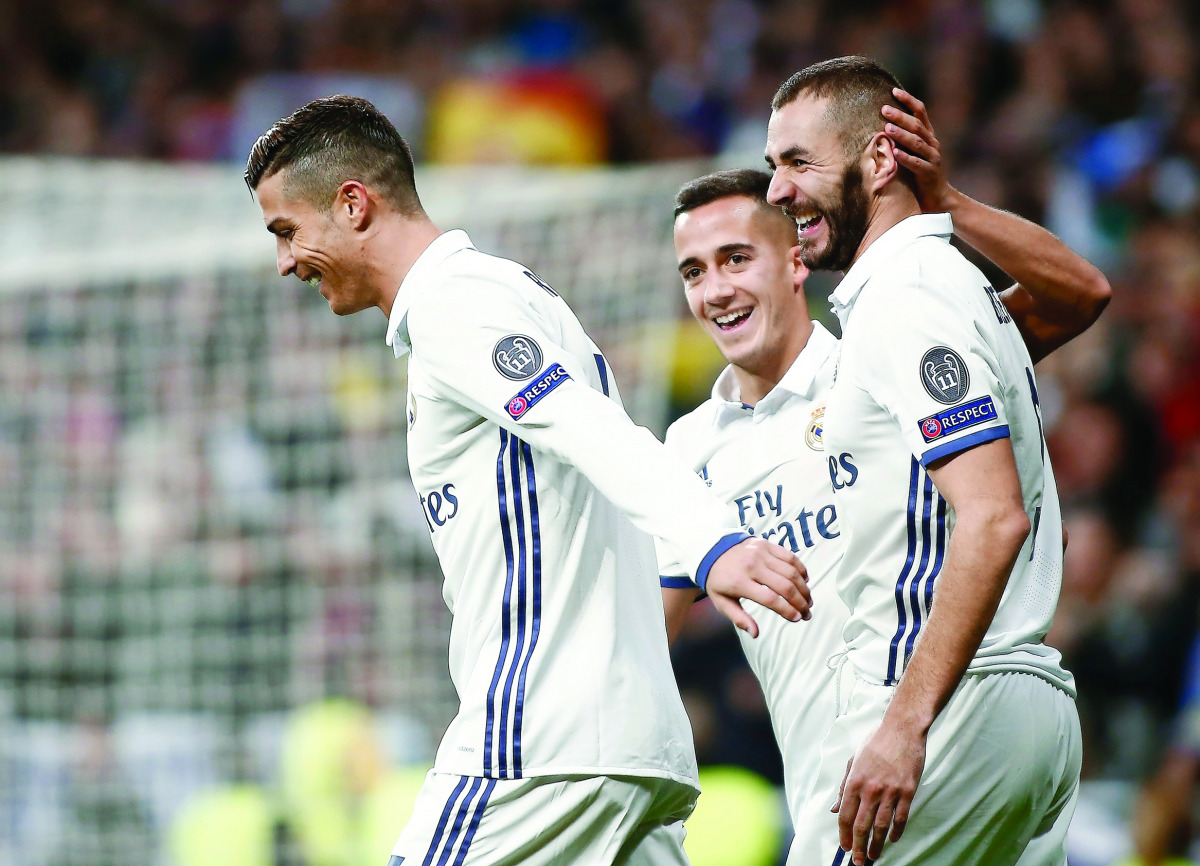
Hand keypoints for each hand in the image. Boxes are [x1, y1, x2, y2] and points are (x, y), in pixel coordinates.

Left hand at [705, 538, 810, 637]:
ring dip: (804, 588)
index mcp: (739, 582)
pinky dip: (801, 569)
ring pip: (791, 571)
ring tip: (808, 600)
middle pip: (785, 586)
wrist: (712, 550)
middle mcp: (752, 566)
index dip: (787, 610)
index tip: (797, 618)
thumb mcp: (721, 602)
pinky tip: (804, 581)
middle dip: (800, 602)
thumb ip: (738, 618)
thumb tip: (755, 633)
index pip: (770, 598)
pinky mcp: (766, 544)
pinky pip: (790, 556)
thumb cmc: (718, 580)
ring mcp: (760, 553)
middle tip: (807, 613)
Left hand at [833, 718, 926, 864]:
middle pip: (862, 825)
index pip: (846, 815)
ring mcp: (890, 791)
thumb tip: (835, 808)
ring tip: (873, 856)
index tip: (845, 846)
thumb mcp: (854, 761)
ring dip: (876, 845)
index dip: (844, 834)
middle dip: (859, 846)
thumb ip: (844, 787)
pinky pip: (901, 818)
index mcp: (854, 781)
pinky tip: (892, 840)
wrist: (902, 729)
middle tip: (858, 861)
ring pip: (881, 826)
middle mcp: (870, 789)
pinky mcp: (907, 791)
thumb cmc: (876, 742)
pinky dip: (896, 832)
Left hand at [882, 88, 952, 213]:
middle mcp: (932, 143)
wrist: (938, 198)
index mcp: (928, 135)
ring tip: (887, 128)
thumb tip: (883, 122)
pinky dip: (905, 158)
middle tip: (884, 109)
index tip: (893, 91)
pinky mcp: (929, 173)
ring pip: (917, 143)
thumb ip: (904, 138)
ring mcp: (932, 158)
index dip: (908, 100)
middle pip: (917, 125)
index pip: (920, 112)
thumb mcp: (914, 152)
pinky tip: (894, 153)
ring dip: (901, 135)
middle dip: (900, 116)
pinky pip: (917, 164)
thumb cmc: (920, 173)